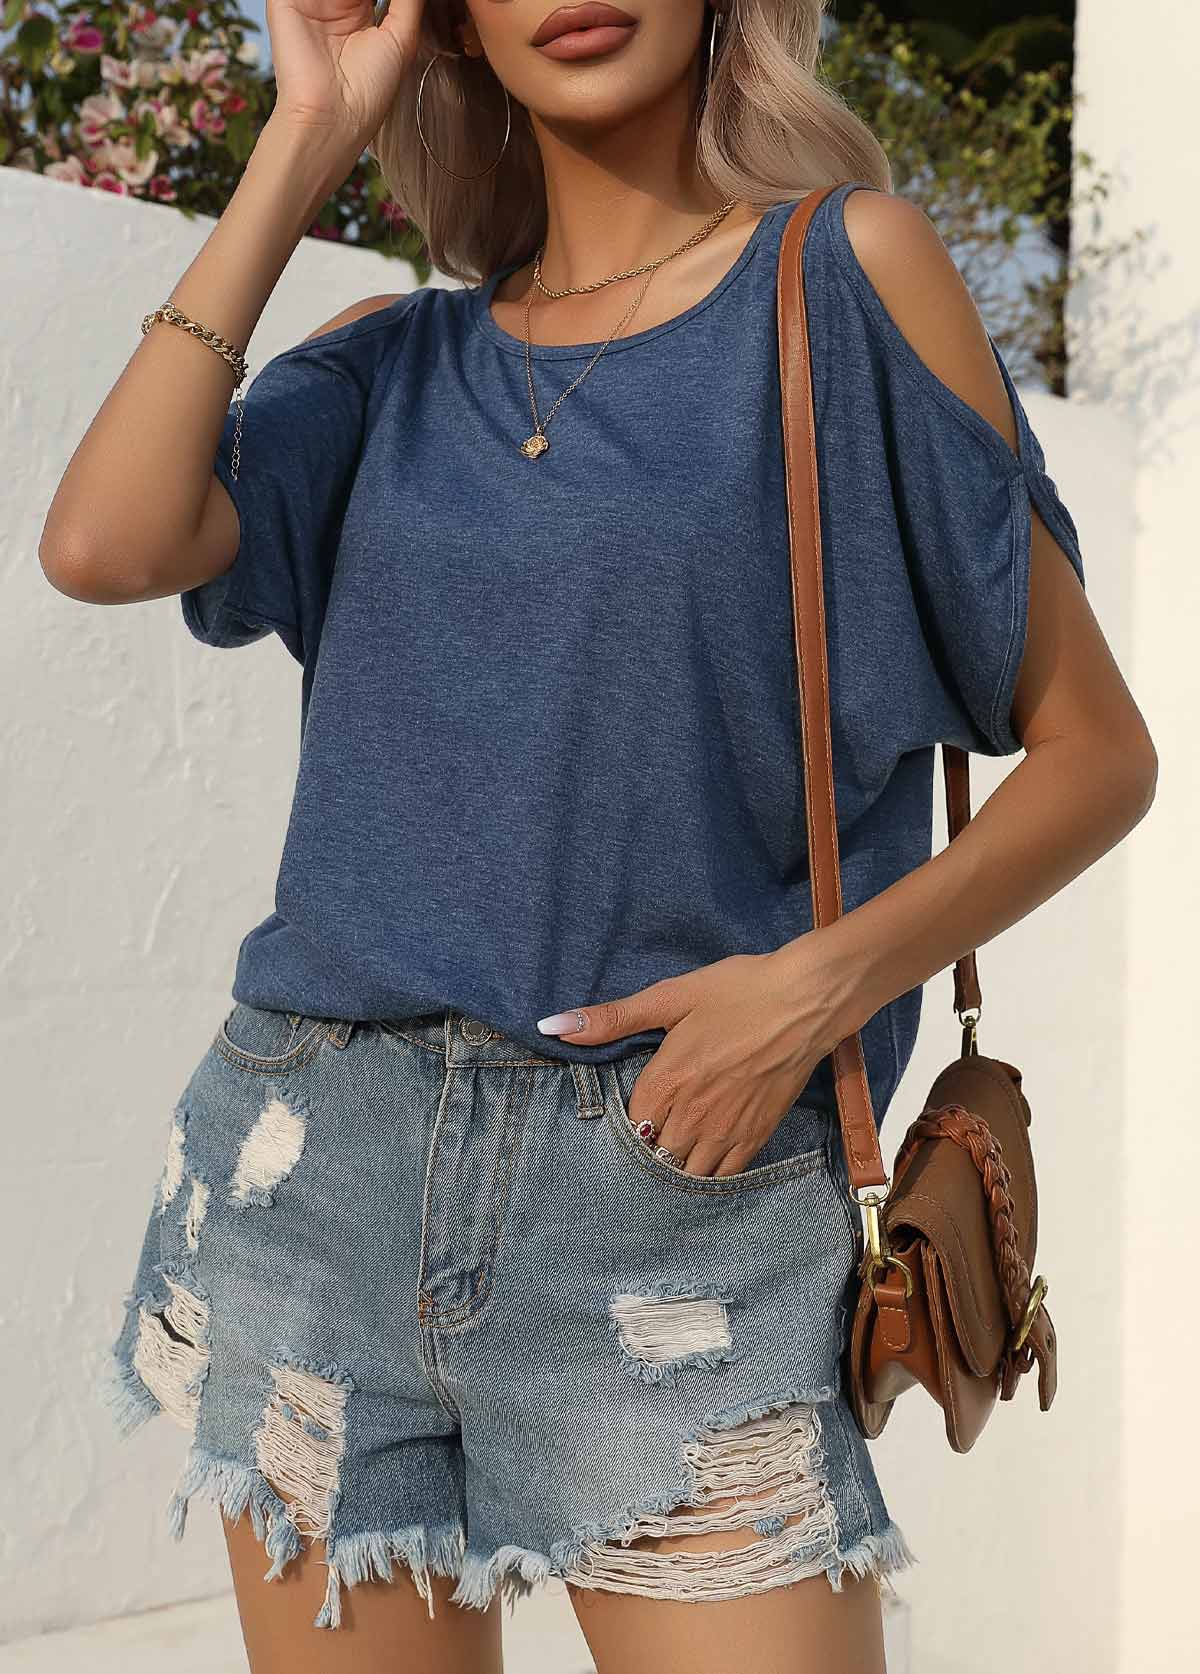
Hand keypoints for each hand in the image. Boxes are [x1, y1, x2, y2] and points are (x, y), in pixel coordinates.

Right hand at [267, 0, 426, 147]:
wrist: (332, 115)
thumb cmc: (368, 91)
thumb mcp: (402, 38)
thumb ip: (408, 1)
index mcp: (359, 13)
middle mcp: (335, 4)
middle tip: (373, 1)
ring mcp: (311, 0)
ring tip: (362, 3)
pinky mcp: (286, 0)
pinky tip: (344, 0)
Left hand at [536, 941, 853, 1177]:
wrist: (807, 1000)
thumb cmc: (740, 990)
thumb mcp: (672, 995)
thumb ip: (613, 1018)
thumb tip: (553, 1025)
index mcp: (666, 1080)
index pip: (627, 1126)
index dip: (622, 1124)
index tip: (625, 1116)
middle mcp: (693, 1115)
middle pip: (653, 1156)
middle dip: (645, 1151)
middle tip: (645, 1139)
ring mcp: (727, 1130)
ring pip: (685, 1173)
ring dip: (673, 1167)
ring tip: (670, 1152)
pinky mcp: (756, 1135)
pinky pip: (723, 1175)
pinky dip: (707, 1175)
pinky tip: (700, 1162)